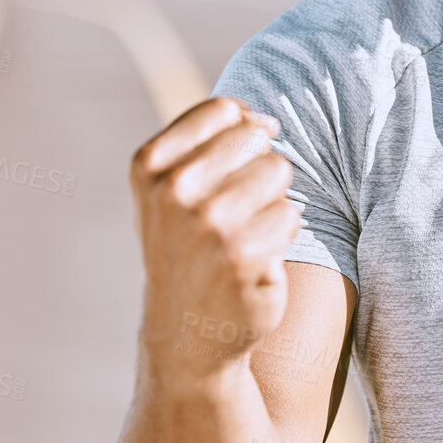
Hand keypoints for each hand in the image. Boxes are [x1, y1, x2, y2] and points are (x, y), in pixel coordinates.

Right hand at [129, 97, 302, 376]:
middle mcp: (175, 192)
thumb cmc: (187, 246)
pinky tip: (255, 260)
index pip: (224, 110)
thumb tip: (266, 122)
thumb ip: (209, 140)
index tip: (232, 165)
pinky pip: (292, 214)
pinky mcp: (245, 256)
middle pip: (257, 139)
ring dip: (272, 202)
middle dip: (258, 168)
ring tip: (244, 235)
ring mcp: (209, 225)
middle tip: (235, 211)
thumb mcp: (170, 188)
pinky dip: (282, 235)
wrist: (186, 332)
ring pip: (279, 172)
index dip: (242, 131)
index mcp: (150, 166)